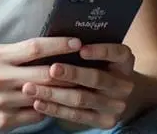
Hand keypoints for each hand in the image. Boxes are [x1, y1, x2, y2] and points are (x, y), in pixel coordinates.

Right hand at [0, 37, 82, 132]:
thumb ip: (20, 52)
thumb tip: (54, 45)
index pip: (34, 48)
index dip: (58, 44)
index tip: (77, 42)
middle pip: (44, 73)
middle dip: (69, 70)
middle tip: (89, 66)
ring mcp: (2, 101)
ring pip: (44, 96)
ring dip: (64, 92)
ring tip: (82, 85)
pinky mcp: (5, 121)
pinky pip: (38, 115)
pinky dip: (50, 109)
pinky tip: (60, 104)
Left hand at [21, 43, 135, 130]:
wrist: (113, 94)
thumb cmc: (97, 64)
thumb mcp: (99, 53)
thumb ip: (84, 46)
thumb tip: (58, 35)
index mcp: (124, 61)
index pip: (117, 53)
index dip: (100, 51)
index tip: (80, 48)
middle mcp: (124, 84)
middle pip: (96, 78)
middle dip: (72, 73)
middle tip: (51, 69)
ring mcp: (115, 105)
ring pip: (81, 99)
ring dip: (54, 93)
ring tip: (31, 88)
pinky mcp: (104, 121)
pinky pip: (76, 116)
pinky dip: (55, 109)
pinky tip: (38, 103)